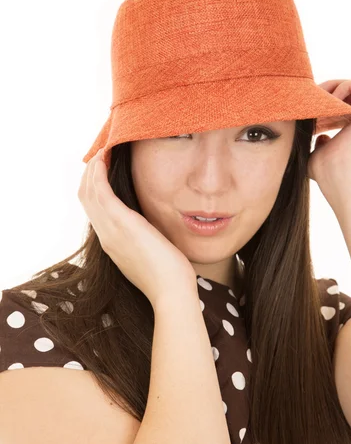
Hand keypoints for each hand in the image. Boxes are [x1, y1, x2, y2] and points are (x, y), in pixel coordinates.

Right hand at [78, 148, 197, 307]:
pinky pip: (101, 191)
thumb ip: (146, 239)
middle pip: (86, 199)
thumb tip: (153, 227)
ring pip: (88, 192)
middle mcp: (106, 236)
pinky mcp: (122, 223)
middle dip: (90, 175)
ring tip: (102, 151)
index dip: (94, 189)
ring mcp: (111, 230)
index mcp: (113, 244)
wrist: (171, 292)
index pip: (95, 211)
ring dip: (92, 169)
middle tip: (100, 156)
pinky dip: (99, 172)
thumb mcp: (152, 254)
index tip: (103, 172)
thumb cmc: (169, 276)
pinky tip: (104, 158)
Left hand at [307, 78, 350, 185]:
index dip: (325, 102)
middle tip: (311, 94)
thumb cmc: (325, 170)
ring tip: (320, 98)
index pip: (342, 108)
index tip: (308, 104)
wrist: (338, 172)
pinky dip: (345, 86)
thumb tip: (322, 137)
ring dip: (334, 87)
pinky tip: (331, 100)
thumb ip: (320, 144)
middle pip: (348, 94)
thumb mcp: (318, 154)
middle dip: (328, 90)